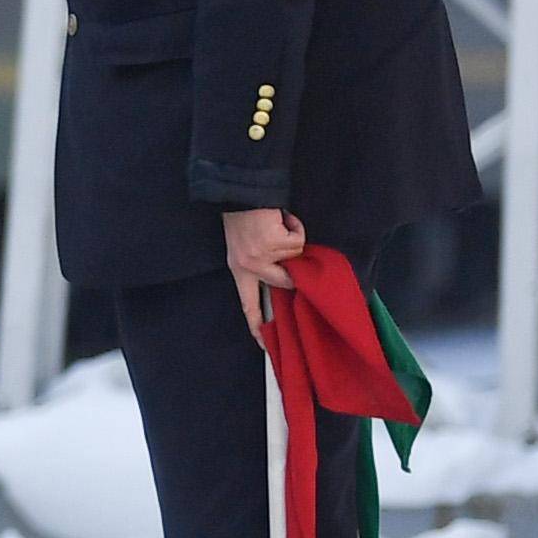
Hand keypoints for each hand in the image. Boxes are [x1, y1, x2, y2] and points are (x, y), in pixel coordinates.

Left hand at [223, 203, 306, 344]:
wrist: (239, 192)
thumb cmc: (243, 218)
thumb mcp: (242, 247)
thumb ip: (261, 265)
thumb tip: (291, 278)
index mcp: (239, 269)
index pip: (248, 304)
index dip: (257, 325)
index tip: (264, 345)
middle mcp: (248, 266)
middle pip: (285, 282)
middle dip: (295, 268)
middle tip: (285, 245)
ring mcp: (262, 255)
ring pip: (295, 256)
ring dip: (291, 238)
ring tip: (276, 224)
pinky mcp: (274, 242)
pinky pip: (298, 240)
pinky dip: (295, 226)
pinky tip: (280, 218)